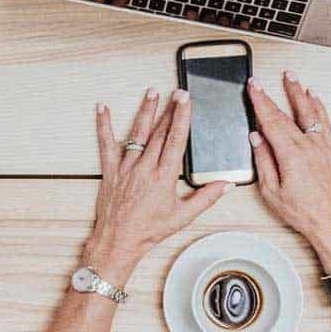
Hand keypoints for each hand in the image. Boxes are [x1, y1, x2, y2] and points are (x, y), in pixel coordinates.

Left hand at [84, 89, 228, 283]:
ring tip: (152, 92)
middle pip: (159, 133)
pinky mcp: (111, 171)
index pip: (176, 140)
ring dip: (146, 111)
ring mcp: (126, 167)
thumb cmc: (150, 230)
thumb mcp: (183, 217)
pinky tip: (102, 109)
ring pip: (137, 134)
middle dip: (169, 110)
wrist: (119, 240)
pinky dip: (104, 125)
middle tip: (177, 91)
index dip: (182, 118)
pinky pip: (106, 144)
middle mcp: (145, 168)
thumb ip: (206, 198)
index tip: (186, 101)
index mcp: (164, 177)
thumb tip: (227, 185)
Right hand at [247, 73, 330, 266]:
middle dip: (273, 95)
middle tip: (264, 80)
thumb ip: (263, 160)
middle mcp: (308, 146)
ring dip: (299, 93)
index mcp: (291, 154)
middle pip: (287, 114)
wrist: (328, 220)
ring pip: (310, 112)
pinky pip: (324, 122)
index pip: (271, 121)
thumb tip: (256, 139)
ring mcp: (321, 146)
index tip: (253, 87)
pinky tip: (315, 98)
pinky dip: (319, 107)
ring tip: (292, 79)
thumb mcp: (271, 190)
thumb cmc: (301, 210)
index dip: (260, 101)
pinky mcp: (330, 150)